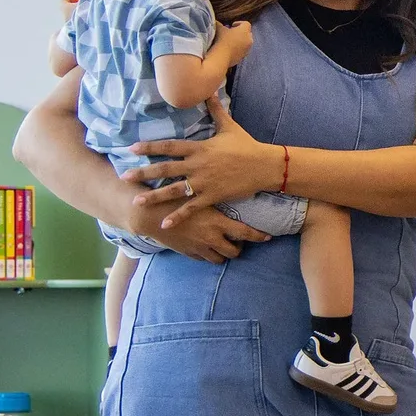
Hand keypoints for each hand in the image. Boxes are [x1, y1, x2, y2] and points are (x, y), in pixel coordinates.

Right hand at [118, 188, 269, 262]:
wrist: (148, 213)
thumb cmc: (172, 194)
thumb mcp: (197, 183)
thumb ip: (215, 178)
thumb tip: (228, 157)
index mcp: (217, 221)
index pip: (245, 233)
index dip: (258, 236)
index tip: (268, 237)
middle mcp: (211, 237)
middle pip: (234, 251)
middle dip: (240, 248)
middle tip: (242, 241)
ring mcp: (199, 247)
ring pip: (219, 259)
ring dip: (224, 253)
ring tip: (226, 244)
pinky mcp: (187, 252)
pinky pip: (203, 259)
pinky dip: (208, 254)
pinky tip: (208, 246)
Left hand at [128, 98, 281, 226]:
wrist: (264, 166)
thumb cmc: (246, 146)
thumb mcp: (229, 126)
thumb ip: (216, 110)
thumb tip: (210, 89)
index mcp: (199, 148)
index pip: (169, 146)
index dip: (150, 147)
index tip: (132, 148)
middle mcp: (197, 165)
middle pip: (165, 169)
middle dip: (143, 173)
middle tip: (124, 177)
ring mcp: (203, 182)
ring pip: (174, 190)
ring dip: (154, 197)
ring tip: (137, 202)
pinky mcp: (212, 196)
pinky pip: (191, 208)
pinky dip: (178, 216)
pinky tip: (165, 224)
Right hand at [212, 21, 254, 63]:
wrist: (222, 57)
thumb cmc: (222, 40)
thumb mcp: (219, 29)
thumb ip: (219, 24)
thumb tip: (216, 23)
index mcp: (245, 31)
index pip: (246, 24)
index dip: (239, 23)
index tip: (232, 25)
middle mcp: (249, 39)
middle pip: (248, 33)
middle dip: (241, 32)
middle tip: (232, 33)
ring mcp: (247, 49)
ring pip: (246, 43)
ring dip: (240, 41)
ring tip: (230, 42)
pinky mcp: (243, 57)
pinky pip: (243, 51)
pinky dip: (238, 49)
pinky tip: (230, 49)